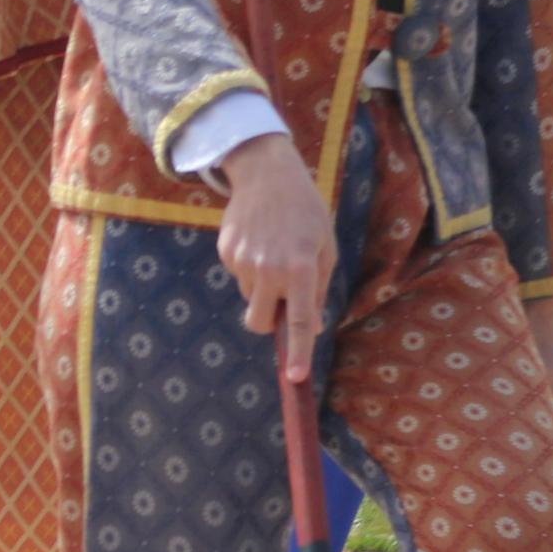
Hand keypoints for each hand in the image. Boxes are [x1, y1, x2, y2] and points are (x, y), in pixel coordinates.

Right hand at [216, 133, 336, 382]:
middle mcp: (270, 268)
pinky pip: (238, 275)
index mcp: (302, 268)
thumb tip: (311, 327)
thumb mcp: (325, 248)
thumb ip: (317, 290)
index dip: (299, 352)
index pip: (300, 320)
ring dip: (262, 288)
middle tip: (280, 301)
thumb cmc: (306, 213)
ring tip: (273, 251)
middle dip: (268, 322)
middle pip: (260, 322)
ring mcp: (244, 261)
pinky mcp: (227, 252)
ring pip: (250, 297)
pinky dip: (249, 267)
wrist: (268, 174)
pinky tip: (258, 240)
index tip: (296, 377)